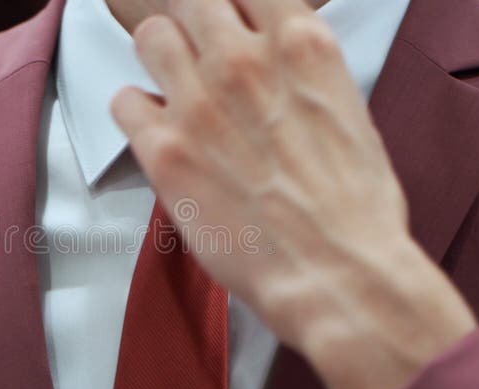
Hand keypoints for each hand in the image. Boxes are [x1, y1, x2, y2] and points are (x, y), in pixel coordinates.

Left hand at [111, 0, 476, 388]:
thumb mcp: (348, 113)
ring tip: (173, 88)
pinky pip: (124, 101)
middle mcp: (245, 62)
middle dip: (194, 23)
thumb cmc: (354, 208)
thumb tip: (275, 69)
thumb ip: (302, 74)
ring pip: (150, 36)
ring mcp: (200, 103)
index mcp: (300, 46)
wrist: (338, 272)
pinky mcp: (165, 150)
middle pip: (192, 1)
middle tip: (199, 54)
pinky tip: (157, 132)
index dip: (236, 8)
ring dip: (159, 57)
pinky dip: (135, 112)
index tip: (232, 25)